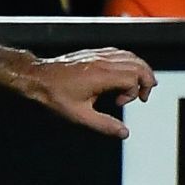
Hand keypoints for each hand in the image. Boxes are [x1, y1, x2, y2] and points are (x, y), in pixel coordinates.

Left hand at [30, 47, 157, 137]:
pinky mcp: (93, 53)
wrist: (37, 78)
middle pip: (138, 65)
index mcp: (102, 75)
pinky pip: (119, 52)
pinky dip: (129, 61)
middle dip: (146, 80)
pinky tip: (125, 72)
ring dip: (140, 70)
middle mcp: (103, 62)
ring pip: (130, 56)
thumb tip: (124, 133)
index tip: (119, 103)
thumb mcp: (79, 115)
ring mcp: (98, 55)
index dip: (133, 93)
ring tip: (140, 84)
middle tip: (142, 95)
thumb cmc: (55, 95)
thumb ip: (104, 124)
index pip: (133, 79)